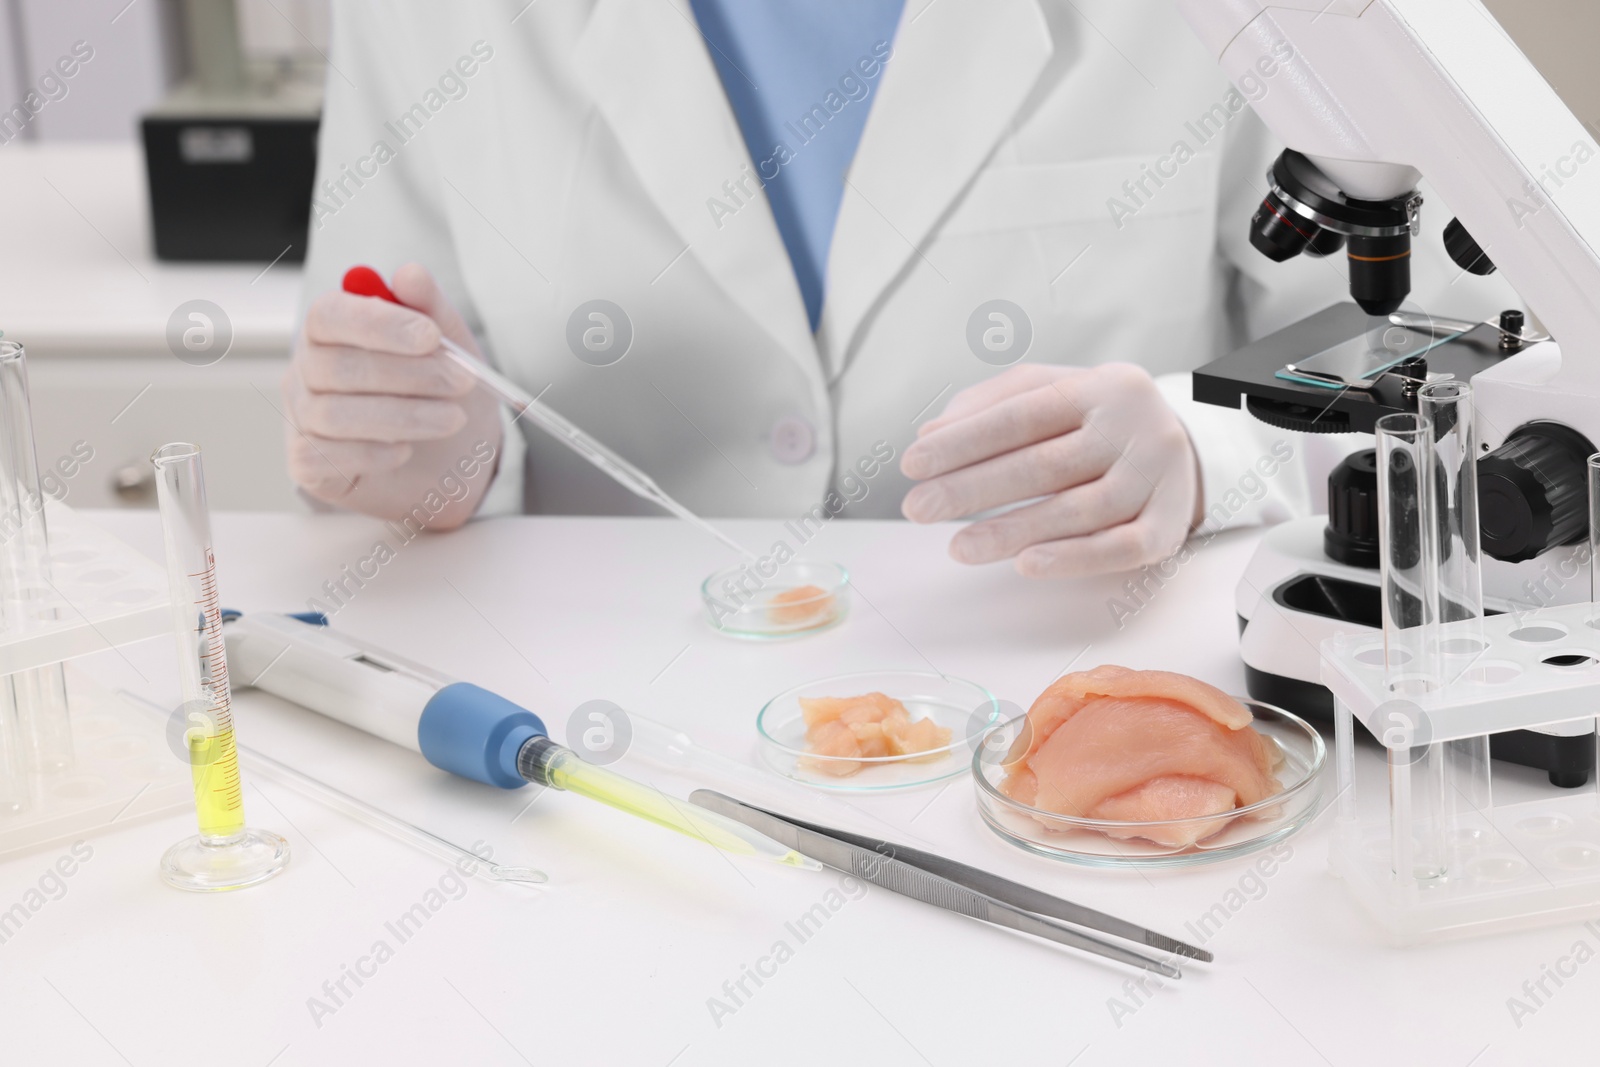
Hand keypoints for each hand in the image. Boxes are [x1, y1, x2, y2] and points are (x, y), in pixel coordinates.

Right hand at [283, 263, 500, 522]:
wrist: (453, 459)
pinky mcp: (307, 464)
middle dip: (407, 374)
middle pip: (336, 365)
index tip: (431, 336)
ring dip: (403, 416)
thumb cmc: (441, 392)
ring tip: (452, 419)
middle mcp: (307, 371)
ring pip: (334, 414)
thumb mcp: (450, 347)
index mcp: (331, 330)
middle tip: (461, 381)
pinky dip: (372, 453)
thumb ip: (431, 309)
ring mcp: (302, 418)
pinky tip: (406, 450)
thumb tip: (409, 274)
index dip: (378, 324)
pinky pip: (326, 456)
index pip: (330, 314)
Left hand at [899, 363, 1201, 577]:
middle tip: (918, 509)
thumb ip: (991, 404)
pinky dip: (1072, 559)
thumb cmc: (1098, 420)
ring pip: (1077, 510)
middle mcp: (1135, 428)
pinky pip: (1119, 548)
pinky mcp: (1169, 526)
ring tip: (957, 547)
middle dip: (973, 489)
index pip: (1022, 414)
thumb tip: (930, 432)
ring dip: (1010, 532)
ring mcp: (1156, 479)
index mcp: (1101, 387)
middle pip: (1045, 464)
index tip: (913, 464)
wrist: (1188, 447)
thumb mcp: (1052, 392)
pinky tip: (1025, 565)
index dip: (964, 441)